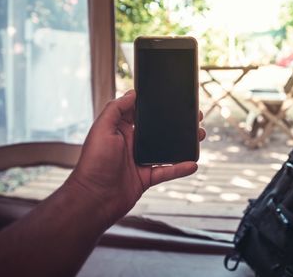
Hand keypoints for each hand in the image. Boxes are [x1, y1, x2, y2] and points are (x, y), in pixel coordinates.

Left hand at [65, 89, 204, 226]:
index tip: (173, 97)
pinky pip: (167, 171)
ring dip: (183, 143)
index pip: (141, 112)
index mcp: (120, 129)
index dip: (156, 105)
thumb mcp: (102, 129)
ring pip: (167, 149)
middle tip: (194, 116)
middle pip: (159, 130)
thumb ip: (116, 109)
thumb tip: (132, 93)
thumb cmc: (93, 164)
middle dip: (176, 123)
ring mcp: (140, 161)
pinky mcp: (146, 177)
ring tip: (199, 135)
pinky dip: (180, 168)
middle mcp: (132, 143)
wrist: (93, 199)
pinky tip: (193, 163)